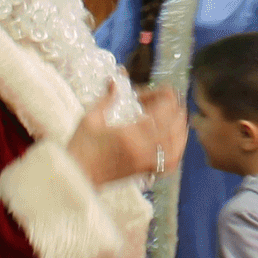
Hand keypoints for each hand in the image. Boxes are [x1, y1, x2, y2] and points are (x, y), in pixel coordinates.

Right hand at [67, 84, 188, 186]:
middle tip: (170, 99)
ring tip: (177, 116)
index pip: (162, 111)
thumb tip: (114, 81)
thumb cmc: (80, 148)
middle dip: (177, 109)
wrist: (77, 177)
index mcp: (130, 134)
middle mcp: (142, 149)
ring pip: (177, 145)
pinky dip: (178, 149)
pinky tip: (176, 140)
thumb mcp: (90, 118)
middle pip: (174, 126)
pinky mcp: (145, 172)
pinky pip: (170, 163)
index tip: (163, 89)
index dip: (167, 97)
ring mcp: (146, 163)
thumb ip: (107, 99)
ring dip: (181, 128)